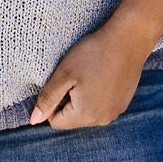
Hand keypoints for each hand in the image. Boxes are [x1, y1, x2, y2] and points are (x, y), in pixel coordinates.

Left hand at [30, 17, 150, 129]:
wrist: (128, 39)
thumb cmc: (93, 54)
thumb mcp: (64, 74)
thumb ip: (48, 99)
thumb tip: (34, 120)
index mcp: (85, 115)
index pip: (56, 121)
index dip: (53, 101)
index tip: (62, 81)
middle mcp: (102, 120)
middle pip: (72, 119)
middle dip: (68, 101)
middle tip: (75, 76)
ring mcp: (115, 113)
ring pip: (86, 113)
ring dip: (82, 98)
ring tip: (89, 75)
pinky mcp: (123, 104)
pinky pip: (101, 106)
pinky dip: (96, 95)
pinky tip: (101, 76)